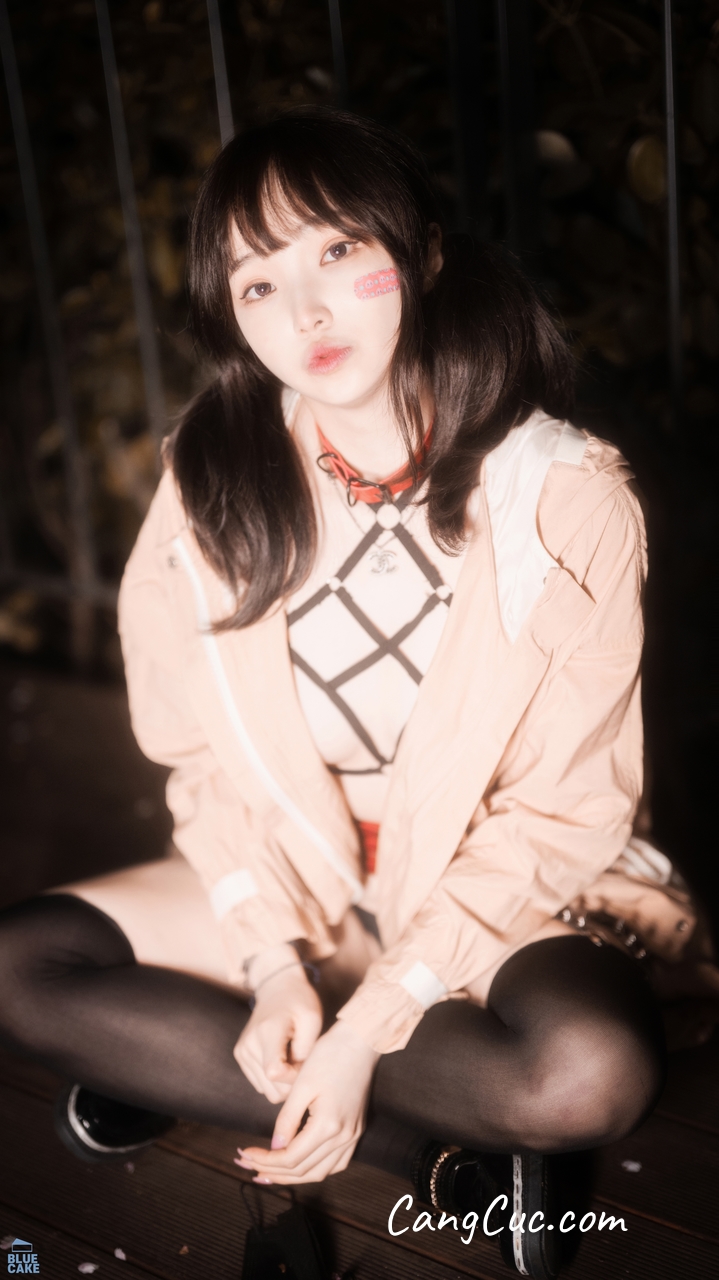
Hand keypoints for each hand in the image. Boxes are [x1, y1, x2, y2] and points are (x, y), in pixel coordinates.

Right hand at [233, 954, 322, 1103]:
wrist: (277, 988)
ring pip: (267, 1090)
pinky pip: (262, 1084)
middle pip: (271, 1087)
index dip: (294, 1077)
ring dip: (283, 1080)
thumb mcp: (312, 1019)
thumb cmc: (299, 1002)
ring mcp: (242, 1051)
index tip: (305, 1062)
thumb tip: (297, 1080)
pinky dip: (275, 1077)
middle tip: (302, 1059)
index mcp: (267, 1031)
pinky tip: (282, 1058)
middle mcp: (249, 1043)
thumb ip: (305, 1051)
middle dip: (291, 1081)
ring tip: (292, 1057)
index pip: (274, 1073)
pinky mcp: (241, 1056)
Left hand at [236, 1019, 378, 1184]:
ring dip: (293, 1176)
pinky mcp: (355, 1131)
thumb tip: (274, 1147)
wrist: (360, 1041)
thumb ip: (287, 1120)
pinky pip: (335, 1164)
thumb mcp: (302, 1085)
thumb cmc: (330, 1056)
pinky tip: (299, 1166)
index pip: (291, 1157)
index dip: (265, 1160)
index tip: (245, 1154)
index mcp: (328, 1126)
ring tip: (269, 1173)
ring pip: (320, 1172)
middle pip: (304, 1170)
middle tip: (249, 1167)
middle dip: (274, 1172)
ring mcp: (353, 1136)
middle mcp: (344, 1137)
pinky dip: (314, 1169)